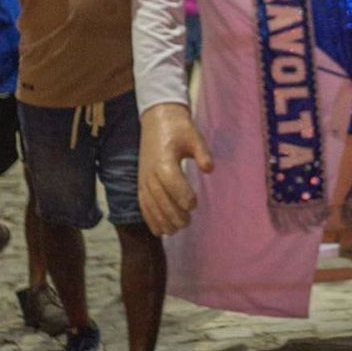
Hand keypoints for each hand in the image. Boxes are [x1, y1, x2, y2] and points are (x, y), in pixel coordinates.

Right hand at [138, 103, 213, 235]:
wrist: (157, 119)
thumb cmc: (179, 129)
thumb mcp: (194, 136)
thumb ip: (202, 153)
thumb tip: (209, 169)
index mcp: (164, 160)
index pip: (171, 182)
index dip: (182, 196)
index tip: (194, 205)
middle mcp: (150, 172)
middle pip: (160, 197)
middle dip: (173, 213)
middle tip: (187, 223)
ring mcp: (144, 178)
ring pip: (150, 203)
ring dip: (161, 219)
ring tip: (174, 231)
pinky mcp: (141, 182)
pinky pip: (143, 203)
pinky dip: (149, 218)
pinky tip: (159, 231)